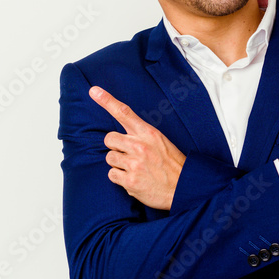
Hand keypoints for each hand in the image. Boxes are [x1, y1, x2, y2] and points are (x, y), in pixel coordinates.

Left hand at [89, 86, 185, 210]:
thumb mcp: (161, 142)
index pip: (124, 112)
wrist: (185, 188)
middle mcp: (140, 146)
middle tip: (130, 155)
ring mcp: (134, 164)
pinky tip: (135, 180)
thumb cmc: (172, 165)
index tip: (94, 91)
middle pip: (109, 138)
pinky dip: (120, 178)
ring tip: (136, 169)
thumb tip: (121, 136)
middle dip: (116, 147)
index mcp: (149, 133)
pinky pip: (112, 174)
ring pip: (110, 158)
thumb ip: (141, 135)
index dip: (107, 101)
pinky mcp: (130, 181)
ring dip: (119, 164)